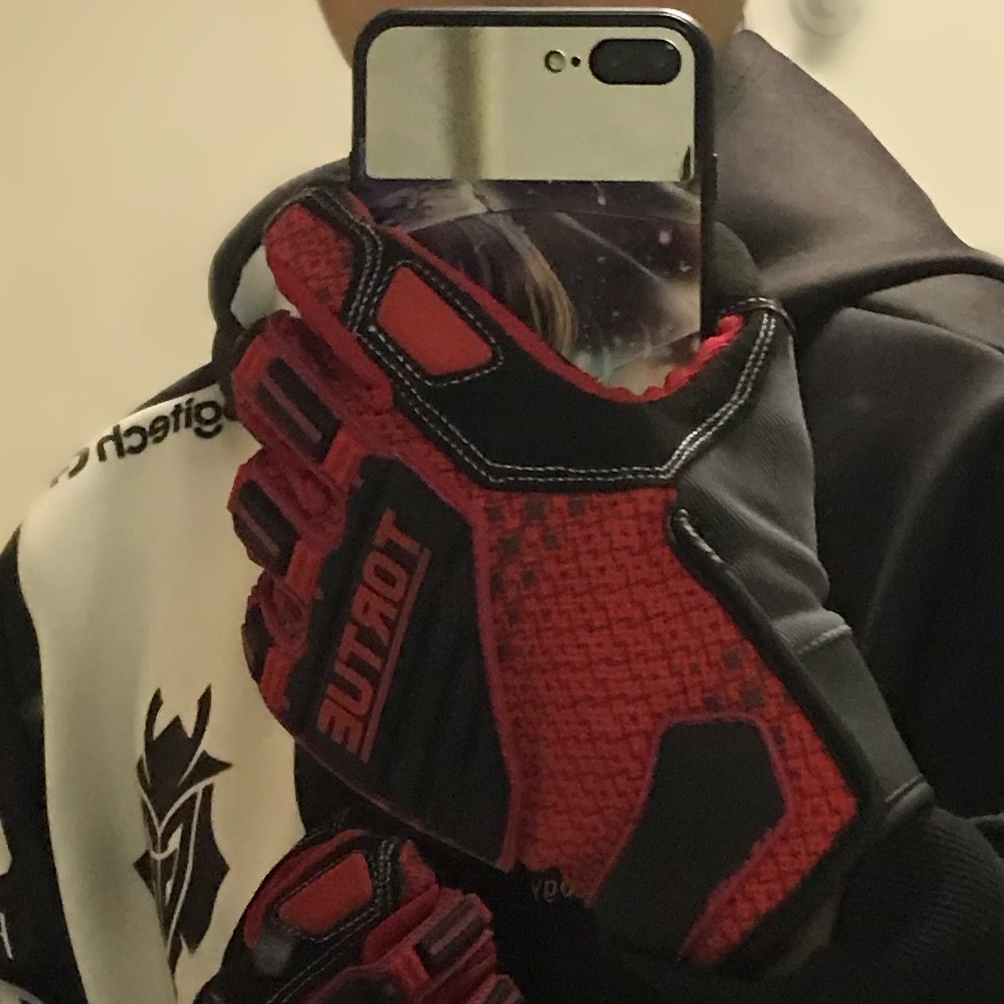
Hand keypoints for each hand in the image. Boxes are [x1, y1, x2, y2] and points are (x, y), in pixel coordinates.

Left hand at [227, 189, 923, 965]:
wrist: (691, 758)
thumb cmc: (722, 575)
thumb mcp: (744, 415)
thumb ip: (716, 330)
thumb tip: (721, 269)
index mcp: (468, 390)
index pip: (339, 276)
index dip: (322, 249)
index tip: (328, 245)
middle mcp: (377, 467)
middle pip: (271, 378)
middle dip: (295, 359)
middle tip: (338, 370)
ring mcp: (340, 577)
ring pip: (258, 491)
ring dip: (295, 475)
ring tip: (349, 489)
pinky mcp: (323, 682)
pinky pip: (269, 610)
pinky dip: (304, 593)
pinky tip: (358, 594)